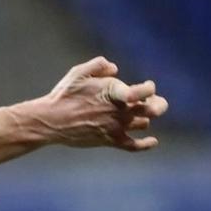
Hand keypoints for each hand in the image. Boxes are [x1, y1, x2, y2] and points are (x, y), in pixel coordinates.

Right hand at [33, 57, 167, 150]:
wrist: (52, 121)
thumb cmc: (64, 95)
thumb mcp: (79, 72)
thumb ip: (99, 65)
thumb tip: (115, 69)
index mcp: (113, 92)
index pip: (142, 91)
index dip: (149, 88)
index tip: (148, 86)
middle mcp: (118, 111)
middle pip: (151, 109)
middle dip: (158, 104)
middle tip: (156, 101)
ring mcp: (115, 127)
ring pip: (143, 124)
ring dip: (146, 118)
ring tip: (141, 113)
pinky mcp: (110, 141)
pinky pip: (133, 146)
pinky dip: (145, 145)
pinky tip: (153, 141)